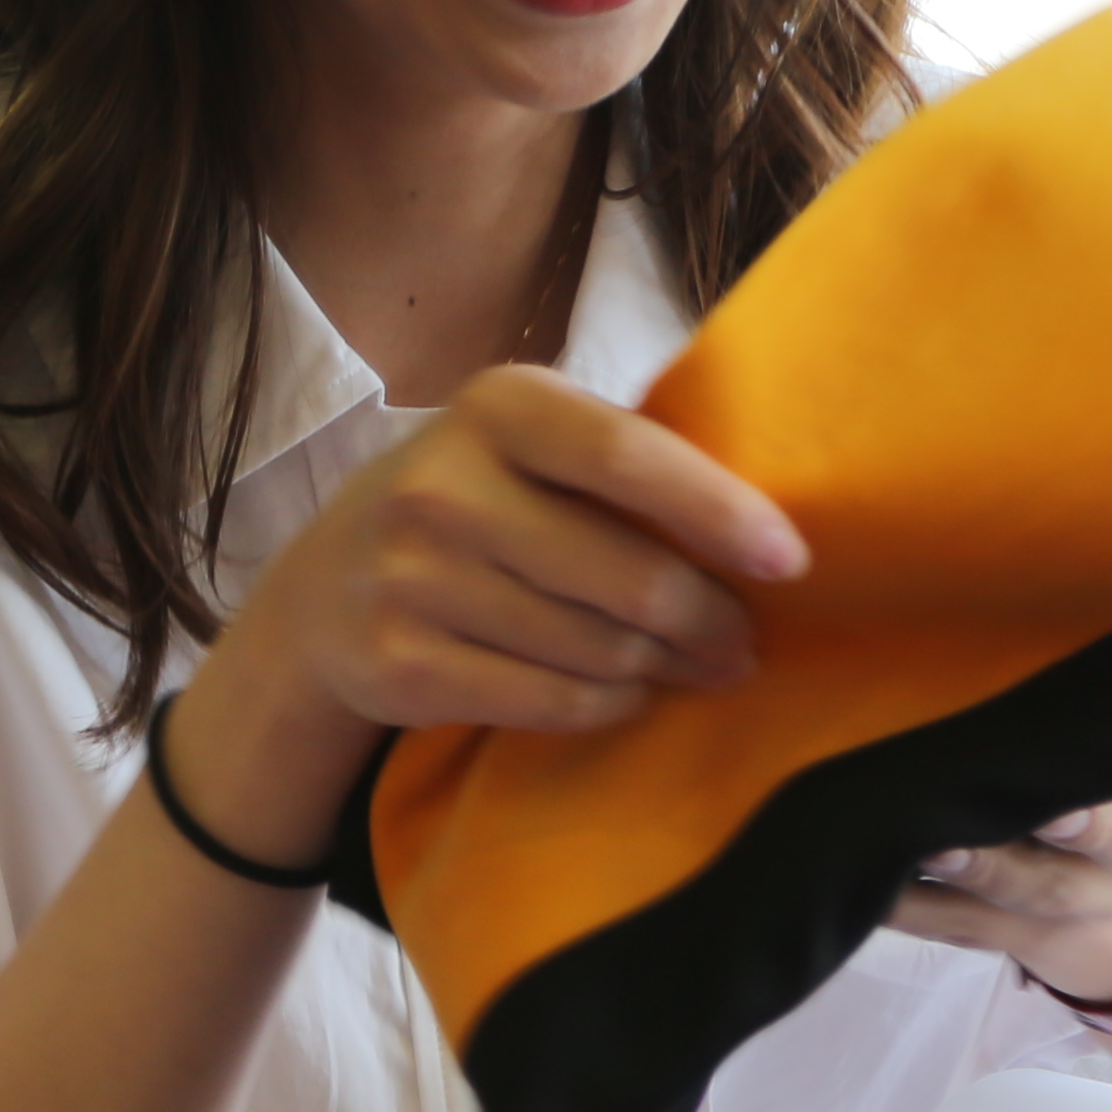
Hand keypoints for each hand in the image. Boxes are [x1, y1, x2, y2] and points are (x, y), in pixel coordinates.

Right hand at [173, 367, 808, 854]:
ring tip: (696, 666)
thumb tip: (762, 533)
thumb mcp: (521, 447)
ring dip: (664, 667)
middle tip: (743, 641)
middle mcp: (442, 486)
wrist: (321, 591)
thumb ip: (620, 463)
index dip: (720, 511)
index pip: (629, 457)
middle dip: (709, 618)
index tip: (790, 561)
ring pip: (597, 649)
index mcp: (495, 407)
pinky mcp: (399, 665)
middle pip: (626, 576)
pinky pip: (550, 702)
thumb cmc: (469, 505)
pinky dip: (608, 704)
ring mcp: (411, 580)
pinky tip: (625, 692)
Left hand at [879, 667, 1111, 993]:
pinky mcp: (992, 934)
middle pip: (1048, 864)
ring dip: (936, 876)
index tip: (1058, 795)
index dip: (1097, 809)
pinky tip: (843, 870)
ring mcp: (1047, 906)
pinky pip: (936, 926)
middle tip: (945, 823)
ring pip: (988, 897)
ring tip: (885, 840)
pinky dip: (892, 903)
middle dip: (1001, 846)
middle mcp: (1106, 867)